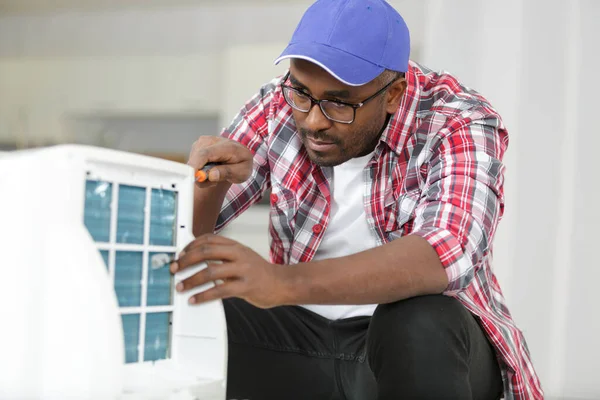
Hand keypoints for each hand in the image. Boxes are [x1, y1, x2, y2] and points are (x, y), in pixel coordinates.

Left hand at [170, 234, 288, 308]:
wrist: (282, 283)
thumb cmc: (259, 272)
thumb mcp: (242, 257)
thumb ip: (224, 256)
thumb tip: (198, 260)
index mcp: (236, 245)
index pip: (208, 239)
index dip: (190, 246)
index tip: (179, 255)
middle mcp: (238, 254)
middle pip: (206, 252)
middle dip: (186, 261)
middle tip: (175, 269)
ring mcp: (243, 269)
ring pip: (211, 271)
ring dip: (191, 280)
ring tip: (181, 286)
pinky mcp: (246, 286)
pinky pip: (220, 291)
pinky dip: (203, 296)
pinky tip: (194, 300)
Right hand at [187, 136, 252, 186]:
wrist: (240, 157)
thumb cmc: (241, 165)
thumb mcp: (241, 173)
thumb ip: (227, 173)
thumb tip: (211, 175)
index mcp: (227, 146)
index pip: (206, 154)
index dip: (196, 165)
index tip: (193, 177)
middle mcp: (213, 140)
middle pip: (196, 157)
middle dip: (199, 174)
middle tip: (212, 182)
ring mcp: (203, 141)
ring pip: (193, 161)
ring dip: (200, 173)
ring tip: (215, 175)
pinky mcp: (198, 145)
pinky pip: (192, 161)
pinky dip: (198, 169)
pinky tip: (209, 169)